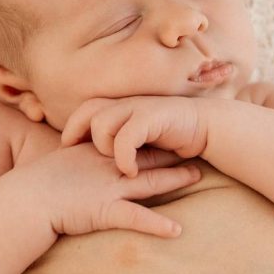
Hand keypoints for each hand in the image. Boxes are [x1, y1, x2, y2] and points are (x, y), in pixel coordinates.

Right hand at [32, 142, 200, 238]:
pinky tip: (176, 230)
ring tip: (198, 176)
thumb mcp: (61, 163)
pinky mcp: (105, 211)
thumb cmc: (37, 184)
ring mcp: (109, 188)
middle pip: (147, 157)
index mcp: (97, 154)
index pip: (131, 142)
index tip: (172, 130)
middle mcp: (107, 168)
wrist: (25, 200)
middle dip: (172, 152)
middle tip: (197, 145)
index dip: (152, 137)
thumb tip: (85, 161)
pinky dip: (156, 224)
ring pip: (149, 182)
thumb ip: (78, 160)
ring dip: (174, 179)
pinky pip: (136, 218)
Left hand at [62, 95, 210, 176]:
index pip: (86, 108)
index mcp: (122, 105)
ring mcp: (139, 108)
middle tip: (72, 151)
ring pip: (102, 123)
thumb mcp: (143, 134)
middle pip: (87, 109)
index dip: (72, 126)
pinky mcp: (152, 118)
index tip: (67, 147)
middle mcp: (127, 103)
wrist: (206, 126)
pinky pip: (126, 136)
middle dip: (75, 130)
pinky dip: (123, 156)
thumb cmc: (172, 134)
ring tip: (112, 165)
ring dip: (103, 147)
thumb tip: (97, 153)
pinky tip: (128, 170)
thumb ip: (123, 136)